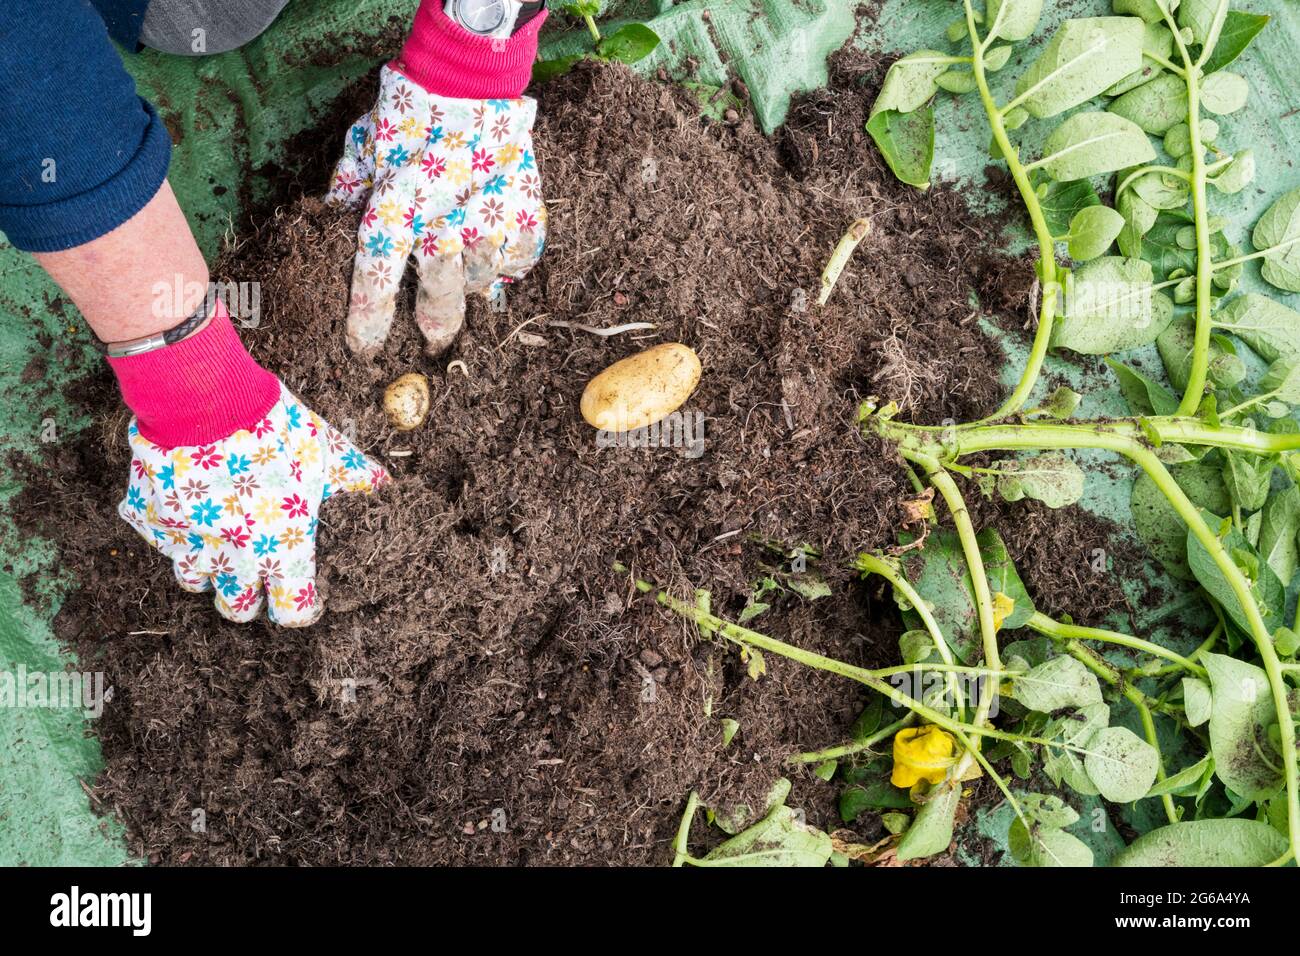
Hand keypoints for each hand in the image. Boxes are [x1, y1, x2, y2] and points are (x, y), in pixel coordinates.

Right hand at [117, 382, 388, 625]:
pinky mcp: (156, 523)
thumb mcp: (327, 451)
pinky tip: (191, 517)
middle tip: (257, 576)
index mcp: (282, 551)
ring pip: (196, 583)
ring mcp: (191, 543)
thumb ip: (354, 476)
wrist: (205, 403)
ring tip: (224, 550)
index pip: (292, 611)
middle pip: (238, 610)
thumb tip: (383, 486)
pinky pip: (165, 544)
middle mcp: (235, 558)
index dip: (299, 608)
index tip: (303, 596)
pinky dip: (177, 537)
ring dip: (211, 573)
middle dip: (249, 598)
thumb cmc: (275, 431)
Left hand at [328, 65, 545, 356]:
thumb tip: (328, 227)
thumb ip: (347, 193)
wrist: (471, 79)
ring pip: (480, 282)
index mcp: (395, 208)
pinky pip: (517, 261)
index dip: (369, 319)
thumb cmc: (409, 114)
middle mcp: (444, 223)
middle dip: (434, 324)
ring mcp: (490, 222)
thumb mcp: (363, 148)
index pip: (378, 278)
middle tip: (431, 339)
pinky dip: (506, 262)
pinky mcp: (524, 216)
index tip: (364, 347)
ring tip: (463, 269)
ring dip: (469, 283)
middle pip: (440, 296)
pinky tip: (493, 247)